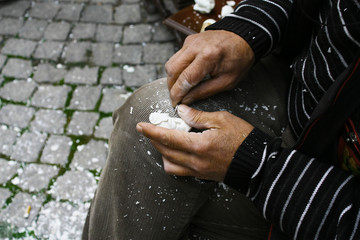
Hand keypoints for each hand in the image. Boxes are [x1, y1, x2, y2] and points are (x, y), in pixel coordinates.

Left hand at [136, 105, 253, 180]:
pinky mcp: (201, 175)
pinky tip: (177, 150)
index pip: (168, 138)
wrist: (257, 163)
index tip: (140, 126)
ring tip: (164, 139)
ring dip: (162, 152)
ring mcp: (197, 171)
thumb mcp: (222, 119)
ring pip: (169, 165)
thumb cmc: (242, 138)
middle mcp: (195, 161)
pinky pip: (179, 171)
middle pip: (165, 151)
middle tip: (151, 128)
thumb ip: (197, 116)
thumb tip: (180, 112)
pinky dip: (172, 160)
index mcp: (199, 145)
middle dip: (154, 140)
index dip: (152, 131)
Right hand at [166, 30, 254, 106]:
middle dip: (171, 86)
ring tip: (179, 88)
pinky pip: (177, 57)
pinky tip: (184, 76)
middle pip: (172, 69)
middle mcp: (196, 46)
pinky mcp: (189, 40)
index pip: (185, 78)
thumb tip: (186, 100)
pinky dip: (177, 68)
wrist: (244, 38)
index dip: (177, 93)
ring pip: (171, 62)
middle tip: (176, 97)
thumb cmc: (239, 59)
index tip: (175, 103)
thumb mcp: (226, 82)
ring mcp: (191, 42)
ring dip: (172, 77)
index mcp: (208, 57)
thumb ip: (204, 91)